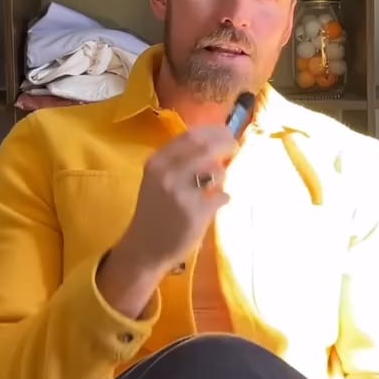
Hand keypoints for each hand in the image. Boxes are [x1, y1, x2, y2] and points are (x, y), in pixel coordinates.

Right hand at [96, 126, 239, 317]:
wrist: (144, 248)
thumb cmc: (154, 210)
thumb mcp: (157, 179)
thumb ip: (179, 161)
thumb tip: (213, 142)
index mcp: (157, 163)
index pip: (190, 136)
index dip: (212, 131)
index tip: (225, 131)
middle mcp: (167, 174)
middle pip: (206, 148)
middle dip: (225, 143)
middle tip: (234, 145)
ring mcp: (182, 194)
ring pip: (216, 172)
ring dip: (222, 175)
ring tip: (216, 184)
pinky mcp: (195, 214)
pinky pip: (221, 197)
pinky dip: (223, 198)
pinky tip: (217, 202)